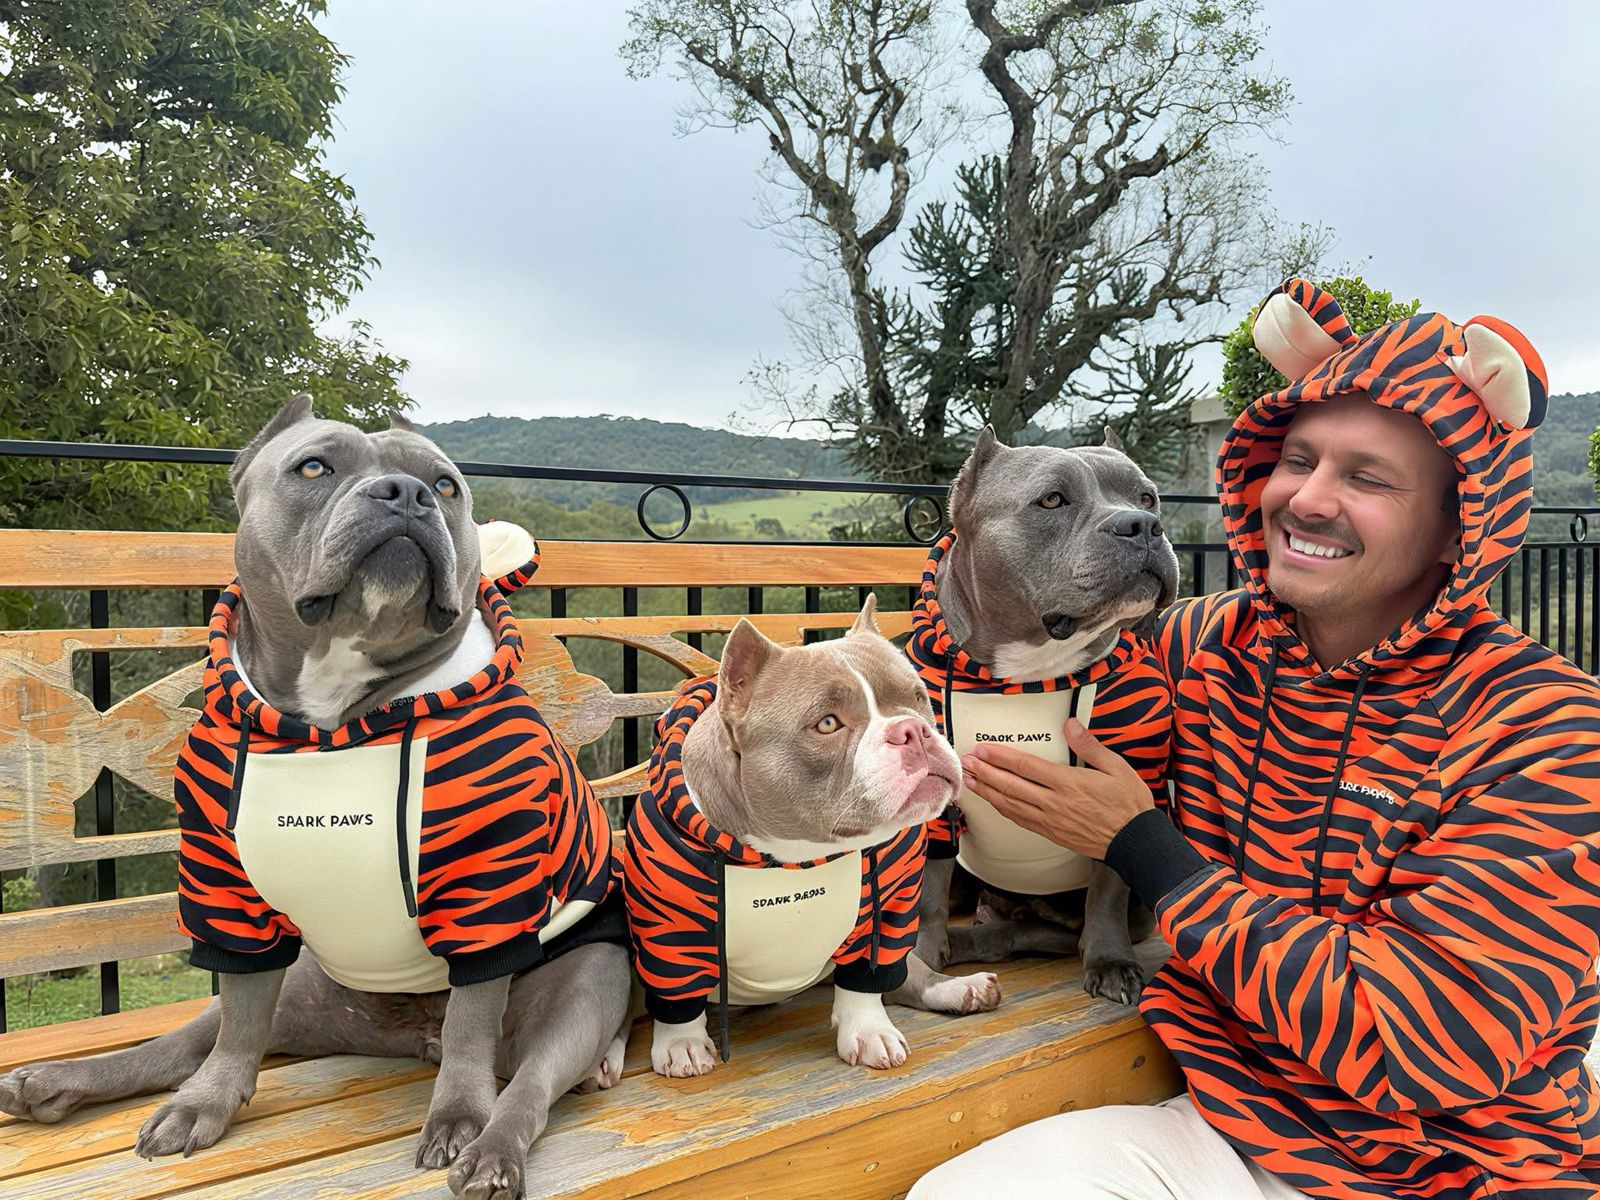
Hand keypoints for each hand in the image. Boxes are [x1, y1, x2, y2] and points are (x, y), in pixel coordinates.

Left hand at [960, 719, 1152, 859]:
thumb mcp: (1116, 767)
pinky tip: (994, 803)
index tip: (983, 749)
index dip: (1000, 757)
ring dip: (988, 792)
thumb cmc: (1128, 804)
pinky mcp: (1051, 833)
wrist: (1135, 842)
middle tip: (967, 762)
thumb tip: (1070, 724)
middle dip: (985, 773)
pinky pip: (1020, 820)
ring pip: (1011, 805)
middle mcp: (1054, 803)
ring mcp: (1050, 820)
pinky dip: (1003, 810)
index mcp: (1068, 783)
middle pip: (1011, 786)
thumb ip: (1089, 745)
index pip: (1026, 766)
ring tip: (971, 781)